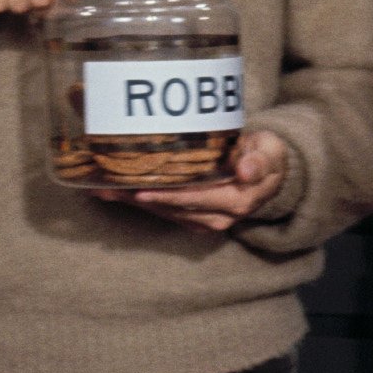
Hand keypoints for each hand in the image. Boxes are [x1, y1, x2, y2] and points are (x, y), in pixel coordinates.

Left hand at [111, 128, 290, 234]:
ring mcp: (204, 220)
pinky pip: (162, 211)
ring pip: (162, 211)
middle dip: (137, 198)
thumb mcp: (269, 152)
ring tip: (102, 189)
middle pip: (171, 207)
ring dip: (132, 201)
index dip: (167, 196)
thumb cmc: (266, 156)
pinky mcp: (193, 217)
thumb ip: (259, 160)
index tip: (140, 190)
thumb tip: (246, 171)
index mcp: (236, 201)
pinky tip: (115, 192)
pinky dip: (139, 201)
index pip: (195, 199)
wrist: (270, 174)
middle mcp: (217, 216)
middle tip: (107, 186)